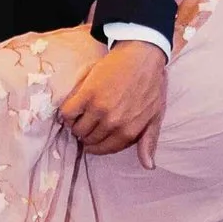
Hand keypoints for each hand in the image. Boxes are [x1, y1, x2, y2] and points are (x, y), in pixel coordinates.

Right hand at [57, 39, 167, 166]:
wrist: (142, 55)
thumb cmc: (151, 84)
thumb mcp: (155, 115)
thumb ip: (149, 141)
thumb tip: (148, 166)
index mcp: (129, 131)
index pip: (104, 149)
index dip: (95, 146)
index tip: (91, 140)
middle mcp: (113, 124)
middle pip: (88, 139)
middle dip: (86, 134)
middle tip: (86, 124)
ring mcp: (99, 109)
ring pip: (77, 128)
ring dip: (75, 125)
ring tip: (79, 115)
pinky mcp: (87, 93)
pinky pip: (67, 113)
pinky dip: (67, 113)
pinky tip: (73, 107)